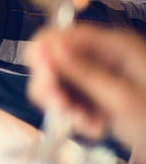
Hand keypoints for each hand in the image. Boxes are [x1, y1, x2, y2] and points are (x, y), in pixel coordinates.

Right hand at [28, 25, 145, 161]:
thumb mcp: (121, 98)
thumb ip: (83, 72)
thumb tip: (49, 46)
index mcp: (113, 45)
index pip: (62, 34)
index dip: (43, 54)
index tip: (45, 81)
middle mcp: (102, 56)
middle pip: (53, 60)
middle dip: (52, 87)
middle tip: (62, 109)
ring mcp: (98, 76)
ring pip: (56, 83)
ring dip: (64, 107)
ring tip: (85, 125)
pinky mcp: (95, 95)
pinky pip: (69, 101)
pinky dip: (76, 116)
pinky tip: (95, 129)